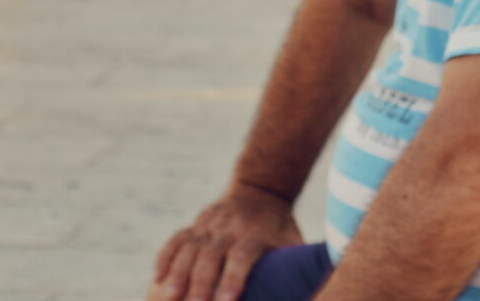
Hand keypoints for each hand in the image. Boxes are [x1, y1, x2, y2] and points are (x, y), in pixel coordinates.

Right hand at [152, 184, 302, 300]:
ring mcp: (210, 225)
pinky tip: (157, 278)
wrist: (260, 189)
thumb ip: (300, 263)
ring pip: (190, 247)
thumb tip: (322, 286)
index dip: (235, 277)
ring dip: (178, 272)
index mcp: (255, 234)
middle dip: (201, 282)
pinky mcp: (195, 225)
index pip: (242, 255)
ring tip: (168, 298)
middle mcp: (229, 228)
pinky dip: (165, 256)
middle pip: (212, 254)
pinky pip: (176, 238)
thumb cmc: (279, 227)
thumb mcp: (293, 240)